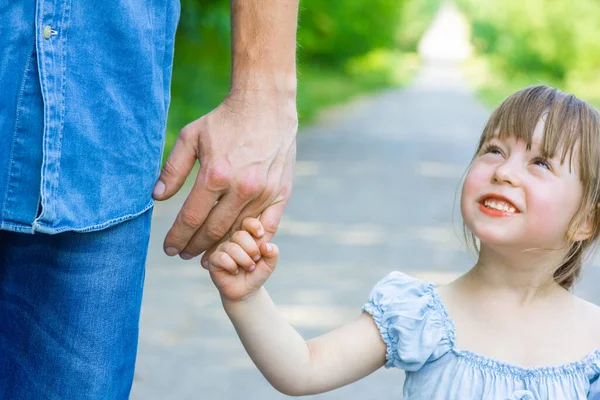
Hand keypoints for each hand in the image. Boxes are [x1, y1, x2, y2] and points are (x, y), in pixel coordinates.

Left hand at [153, 91, 296, 260]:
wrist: (266, 105)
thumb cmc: (225, 120)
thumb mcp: (191, 137)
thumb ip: (173, 169)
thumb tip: (157, 198)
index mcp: (215, 175)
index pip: (191, 218)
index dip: (177, 237)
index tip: (168, 248)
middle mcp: (241, 188)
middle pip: (213, 231)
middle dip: (194, 247)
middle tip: (183, 255)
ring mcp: (264, 193)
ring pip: (239, 232)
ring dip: (221, 248)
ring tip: (207, 256)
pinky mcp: (281, 193)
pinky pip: (266, 227)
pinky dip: (252, 241)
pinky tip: (240, 247)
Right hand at [208, 217, 278, 302]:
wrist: (246, 291)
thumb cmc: (257, 273)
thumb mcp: (270, 264)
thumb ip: (273, 253)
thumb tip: (265, 245)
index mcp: (247, 235)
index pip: (247, 221)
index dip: (254, 225)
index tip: (261, 235)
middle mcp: (233, 239)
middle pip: (240, 235)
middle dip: (252, 249)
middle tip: (256, 259)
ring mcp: (222, 248)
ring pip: (232, 247)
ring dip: (244, 260)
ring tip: (249, 268)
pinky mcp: (214, 259)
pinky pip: (222, 258)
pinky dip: (232, 266)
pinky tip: (234, 271)